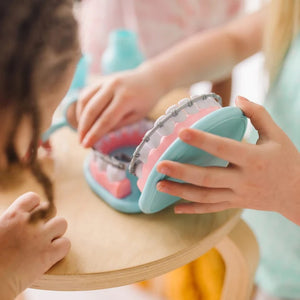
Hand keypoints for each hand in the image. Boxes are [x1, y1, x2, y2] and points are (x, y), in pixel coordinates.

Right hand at [0, 192, 69, 298]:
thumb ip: (9, 222)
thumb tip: (18, 218)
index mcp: (12, 215)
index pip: (33, 198)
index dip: (34, 208)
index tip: (30, 219)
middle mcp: (28, 223)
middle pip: (50, 209)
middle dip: (47, 220)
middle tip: (38, 234)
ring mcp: (39, 237)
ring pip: (62, 223)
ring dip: (56, 232)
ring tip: (46, 243)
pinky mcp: (47, 254)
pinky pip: (66, 243)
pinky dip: (61, 249)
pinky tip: (51, 255)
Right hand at [76, 65, 165, 147]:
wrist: (150, 79)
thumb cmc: (146, 101)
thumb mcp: (137, 116)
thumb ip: (118, 124)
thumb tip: (99, 134)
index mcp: (126, 98)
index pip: (105, 120)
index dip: (94, 134)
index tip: (86, 145)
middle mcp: (113, 87)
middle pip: (92, 110)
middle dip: (84, 128)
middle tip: (81, 142)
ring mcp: (105, 81)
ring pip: (85, 100)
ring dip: (80, 118)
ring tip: (82, 132)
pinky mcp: (101, 80)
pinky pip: (86, 94)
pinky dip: (82, 108)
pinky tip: (84, 119)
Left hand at [156, 96, 299, 224]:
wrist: (298, 193)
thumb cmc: (287, 160)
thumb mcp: (277, 135)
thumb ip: (258, 114)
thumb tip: (237, 98)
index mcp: (254, 159)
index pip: (224, 148)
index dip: (203, 141)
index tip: (182, 133)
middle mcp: (243, 180)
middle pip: (208, 177)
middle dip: (182, 172)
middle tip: (160, 165)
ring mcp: (238, 195)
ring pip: (205, 196)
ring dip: (180, 192)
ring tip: (159, 184)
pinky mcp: (235, 204)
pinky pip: (211, 208)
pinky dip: (192, 208)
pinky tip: (175, 207)